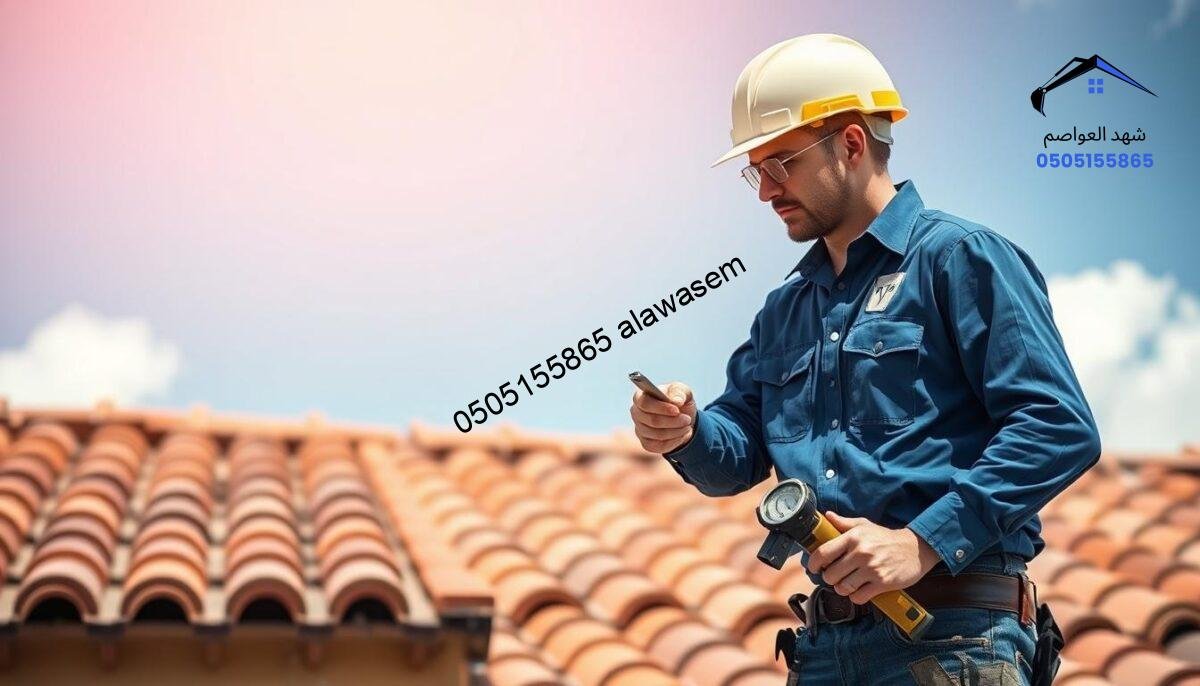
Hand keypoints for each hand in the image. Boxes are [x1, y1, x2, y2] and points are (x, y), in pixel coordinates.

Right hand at [631, 382, 696, 453]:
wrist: (683, 417)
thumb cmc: (679, 400)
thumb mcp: (683, 391)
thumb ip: (679, 391)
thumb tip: (676, 400)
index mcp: (641, 396)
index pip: (644, 403)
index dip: (661, 407)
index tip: (677, 410)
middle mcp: (636, 413)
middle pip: (651, 420)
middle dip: (673, 421)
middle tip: (687, 420)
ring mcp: (640, 429)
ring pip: (657, 434)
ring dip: (676, 431)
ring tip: (687, 426)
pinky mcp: (646, 443)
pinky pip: (660, 446)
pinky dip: (674, 441)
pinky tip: (682, 435)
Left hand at [804, 510, 941, 604]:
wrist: (915, 549)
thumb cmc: (885, 537)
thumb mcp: (864, 525)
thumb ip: (844, 523)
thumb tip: (826, 516)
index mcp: (853, 537)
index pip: (823, 553)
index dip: (813, 563)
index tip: (814, 568)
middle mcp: (860, 552)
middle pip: (830, 574)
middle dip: (830, 578)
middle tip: (835, 576)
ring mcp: (872, 569)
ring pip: (843, 588)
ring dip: (842, 589)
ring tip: (846, 584)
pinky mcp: (882, 583)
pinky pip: (858, 597)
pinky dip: (856, 596)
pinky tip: (859, 590)